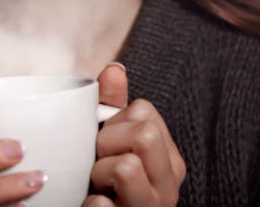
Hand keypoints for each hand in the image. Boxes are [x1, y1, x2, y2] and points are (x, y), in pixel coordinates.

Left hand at [83, 64, 186, 206]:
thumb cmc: (103, 187)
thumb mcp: (108, 145)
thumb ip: (111, 107)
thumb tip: (115, 67)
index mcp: (169, 158)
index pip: (143, 111)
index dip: (113, 122)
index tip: (106, 145)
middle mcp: (170, 185)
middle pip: (144, 133)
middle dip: (107, 144)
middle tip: (99, 165)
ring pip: (126, 165)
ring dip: (97, 175)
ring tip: (97, 188)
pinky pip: (101, 205)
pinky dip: (89, 206)